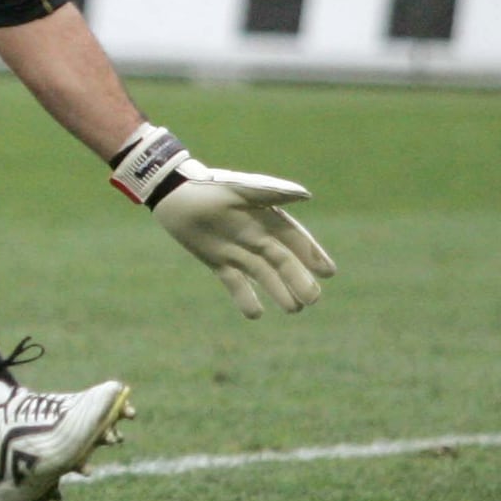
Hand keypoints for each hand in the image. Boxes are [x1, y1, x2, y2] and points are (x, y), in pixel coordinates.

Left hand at [110, 123, 336, 318]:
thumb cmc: (208, 186)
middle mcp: (256, 236)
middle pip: (282, 262)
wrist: (172, 192)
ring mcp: (237, 250)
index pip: (295, 239)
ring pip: (264, 275)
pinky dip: (245, 297)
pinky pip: (235, 282)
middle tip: (312, 299)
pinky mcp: (217, 260)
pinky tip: (255, 314)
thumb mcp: (240, 188)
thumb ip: (272, 192)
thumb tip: (307, 195)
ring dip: (279, 292)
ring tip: (293, 310)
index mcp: (265, 217)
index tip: (328, 272)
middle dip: (299, 280)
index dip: (312, 254)